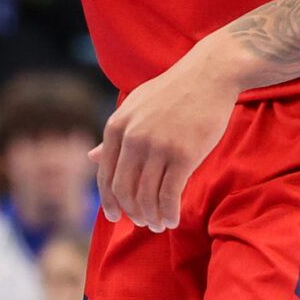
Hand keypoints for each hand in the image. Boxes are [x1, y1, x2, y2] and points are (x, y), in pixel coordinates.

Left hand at [91, 36, 242, 231]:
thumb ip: (115, 135)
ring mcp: (158, 147)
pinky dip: (169, 213)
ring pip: (146, 197)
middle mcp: (133, 138)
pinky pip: (169, 196)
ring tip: (159, 225)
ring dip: (151, 218)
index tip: (116, 217)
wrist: (209, 74)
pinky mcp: (184, 155)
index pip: (105, 176)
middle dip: (131, 213)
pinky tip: (173, 219)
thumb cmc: (172, 92)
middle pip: (123, 191)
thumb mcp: (136, 108)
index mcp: (117, 126)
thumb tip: (90, 157)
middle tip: (142, 222)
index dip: (109, 202)